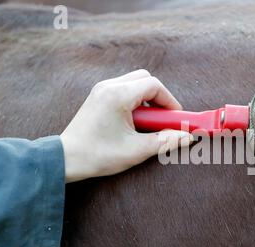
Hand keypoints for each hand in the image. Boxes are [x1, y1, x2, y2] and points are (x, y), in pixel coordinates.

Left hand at [60, 70, 192, 182]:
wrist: (66, 159)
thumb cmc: (98, 155)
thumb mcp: (137, 150)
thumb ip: (166, 141)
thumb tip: (188, 136)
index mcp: (118, 96)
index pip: (154, 86)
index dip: (170, 101)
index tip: (176, 119)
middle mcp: (109, 86)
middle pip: (145, 79)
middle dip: (160, 98)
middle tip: (163, 119)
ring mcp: (101, 89)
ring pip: (134, 82)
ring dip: (147, 99)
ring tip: (148, 123)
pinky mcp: (98, 96)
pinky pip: (123, 89)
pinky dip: (135, 101)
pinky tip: (133, 122)